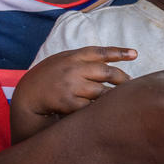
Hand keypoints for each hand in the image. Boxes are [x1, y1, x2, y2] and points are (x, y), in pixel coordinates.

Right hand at [14, 46, 135, 117]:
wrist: (27, 95)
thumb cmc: (48, 77)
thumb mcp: (62, 60)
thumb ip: (82, 59)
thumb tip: (110, 59)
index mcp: (73, 56)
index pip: (101, 52)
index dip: (119, 52)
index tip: (135, 54)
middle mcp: (74, 69)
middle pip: (107, 73)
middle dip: (123, 79)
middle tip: (131, 85)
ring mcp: (71, 86)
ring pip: (103, 92)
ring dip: (114, 97)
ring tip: (122, 100)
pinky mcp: (68, 103)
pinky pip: (91, 107)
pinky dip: (100, 109)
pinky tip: (106, 112)